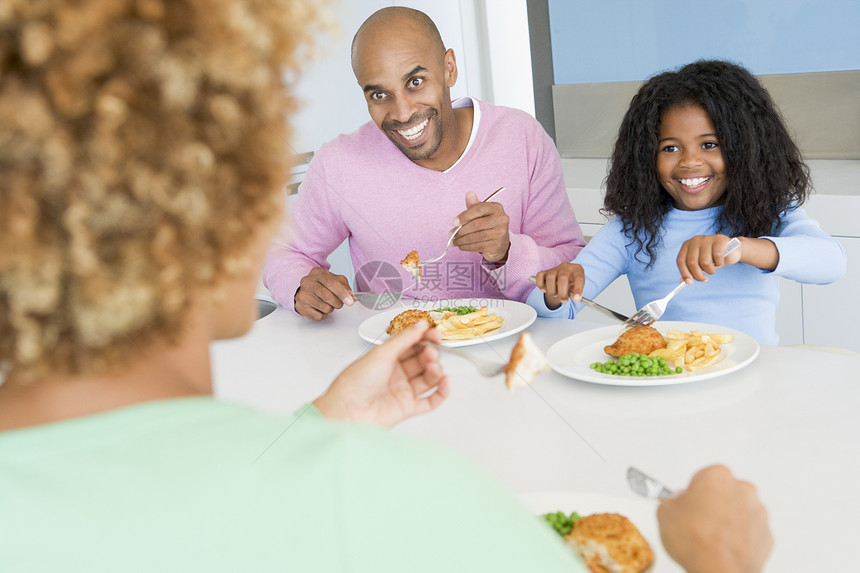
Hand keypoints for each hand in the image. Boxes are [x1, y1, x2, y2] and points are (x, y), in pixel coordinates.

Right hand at [294, 267, 353, 320]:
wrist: (306, 291)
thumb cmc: (322, 285)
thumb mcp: (335, 280)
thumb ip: (345, 286)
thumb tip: (351, 296)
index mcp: (317, 273)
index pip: (331, 282)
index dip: (342, 293)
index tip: (350, 301)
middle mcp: (307, 282)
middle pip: (327, 296)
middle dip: (338, 302)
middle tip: (339, 303)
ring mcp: (302, 295)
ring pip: (324, 307)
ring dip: (331, 308)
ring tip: (328, 303)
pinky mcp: (301, 307)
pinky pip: (319, 316)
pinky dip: (324, 314)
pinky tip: (320, 308)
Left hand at [313, 321, 449, 426]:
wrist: (347, 411)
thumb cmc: (355, 382)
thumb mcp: (382, 353)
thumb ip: (405, 339)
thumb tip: (421, 325)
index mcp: (386, 358)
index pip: (412, 345)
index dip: (425, 339)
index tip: (435, 334)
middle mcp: (395, 373)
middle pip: (421, 361)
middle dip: (430, 354)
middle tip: (432, 351)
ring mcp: (402, 391)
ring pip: (427, 379)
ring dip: (435, 371)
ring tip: (434, 366)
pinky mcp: (407, 408)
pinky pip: (430, 401)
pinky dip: (441, 392)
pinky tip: (445, 382)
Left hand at [451, 191, 510, 262]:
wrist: (500, 242)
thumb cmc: (488, 224)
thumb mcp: (482, 213)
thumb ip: (474, 205)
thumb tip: (469, 194)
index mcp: (497, 208)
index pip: (479, 209)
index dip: (465, 216)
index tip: (454, 222)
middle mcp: (501, 220)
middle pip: (476, 225)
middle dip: (460, 230)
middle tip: (451, 234)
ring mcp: (500, 233)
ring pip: (476, 237)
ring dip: (461, 240)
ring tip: (454, 241)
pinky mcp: (497, 245)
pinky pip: (478, 246)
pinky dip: (466, 247)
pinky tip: (461, 246)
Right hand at [534, 263, 584, 309]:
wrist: (564, 278)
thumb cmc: (571, 283)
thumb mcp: (577, 288)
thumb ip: (577, 294)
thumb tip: (575, 299)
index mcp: (577, 270)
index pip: (578, 277)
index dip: (578, 289)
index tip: (576, 299)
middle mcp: (566, 267)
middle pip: (563, 277)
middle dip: (562, 293)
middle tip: (564, 300)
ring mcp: (554, 269)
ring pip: (550, 278)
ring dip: (552, 290)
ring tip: (555, 295)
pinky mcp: (545, 272)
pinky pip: (539, 276)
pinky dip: (541, 285)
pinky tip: (545, 289)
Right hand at [658, 465, 772, 572]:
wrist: (718, 570)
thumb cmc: (696, 540)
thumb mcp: (664, 513)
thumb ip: (671, 501)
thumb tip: (676, 504)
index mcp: (717, 475)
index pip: (701, 478)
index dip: (691, 494)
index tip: (685, 505)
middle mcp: (742, 489)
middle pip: (724, 492)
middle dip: (712, 504)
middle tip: (696, 522)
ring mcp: (758, 513)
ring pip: (739, 511)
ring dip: (728, 520)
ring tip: (709, 539)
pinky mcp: (767, 536)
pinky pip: (750, 532)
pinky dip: (740, 538)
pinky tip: (723, 548)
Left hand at [677, 234, 742, 281]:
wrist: (731, 250)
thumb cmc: (712, 258)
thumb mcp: (700, 265)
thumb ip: (690, 272)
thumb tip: (683, 282)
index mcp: (687, 245)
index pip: (681, 260)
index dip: (684, 273)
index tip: (689, 282)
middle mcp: (695, 240)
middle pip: (692, 262)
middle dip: (698, 275)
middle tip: (704, 279)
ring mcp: (707, 239)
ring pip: (705, 262)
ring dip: (710, 270)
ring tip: (714, 268)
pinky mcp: (719, 239)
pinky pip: (717, 257)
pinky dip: (719, 263)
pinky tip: (720, 261)